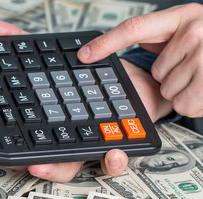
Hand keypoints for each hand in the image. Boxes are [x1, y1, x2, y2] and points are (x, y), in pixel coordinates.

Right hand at [0, 20, 127, 181]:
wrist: (126, 78)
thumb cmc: (86, 75)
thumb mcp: (51, 56)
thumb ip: (21, 43)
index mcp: (45, 122)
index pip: (23, 138)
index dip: (11, 145)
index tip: (2, 146)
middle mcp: (63, 139)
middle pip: (43, 161)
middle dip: (34, 164)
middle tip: (29, 164)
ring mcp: (88, 145)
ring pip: (72, 167)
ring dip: (64, 169)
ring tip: (62, 163)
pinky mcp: (116, 144)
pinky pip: (111, 161)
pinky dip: (112, 161)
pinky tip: (114, 151)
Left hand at [78, 3, 202, 117]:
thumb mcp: (191, 30)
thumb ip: (162, 36)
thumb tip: (125, 44)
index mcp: (183, 16)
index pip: (133, 28)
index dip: (105, 43)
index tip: (84, 56)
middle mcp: (194, 30)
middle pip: (157, 71)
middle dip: (173, 75)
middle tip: (197, 66)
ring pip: (171, 89)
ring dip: (186, 88)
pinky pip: (184, 103)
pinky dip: (195, 103)